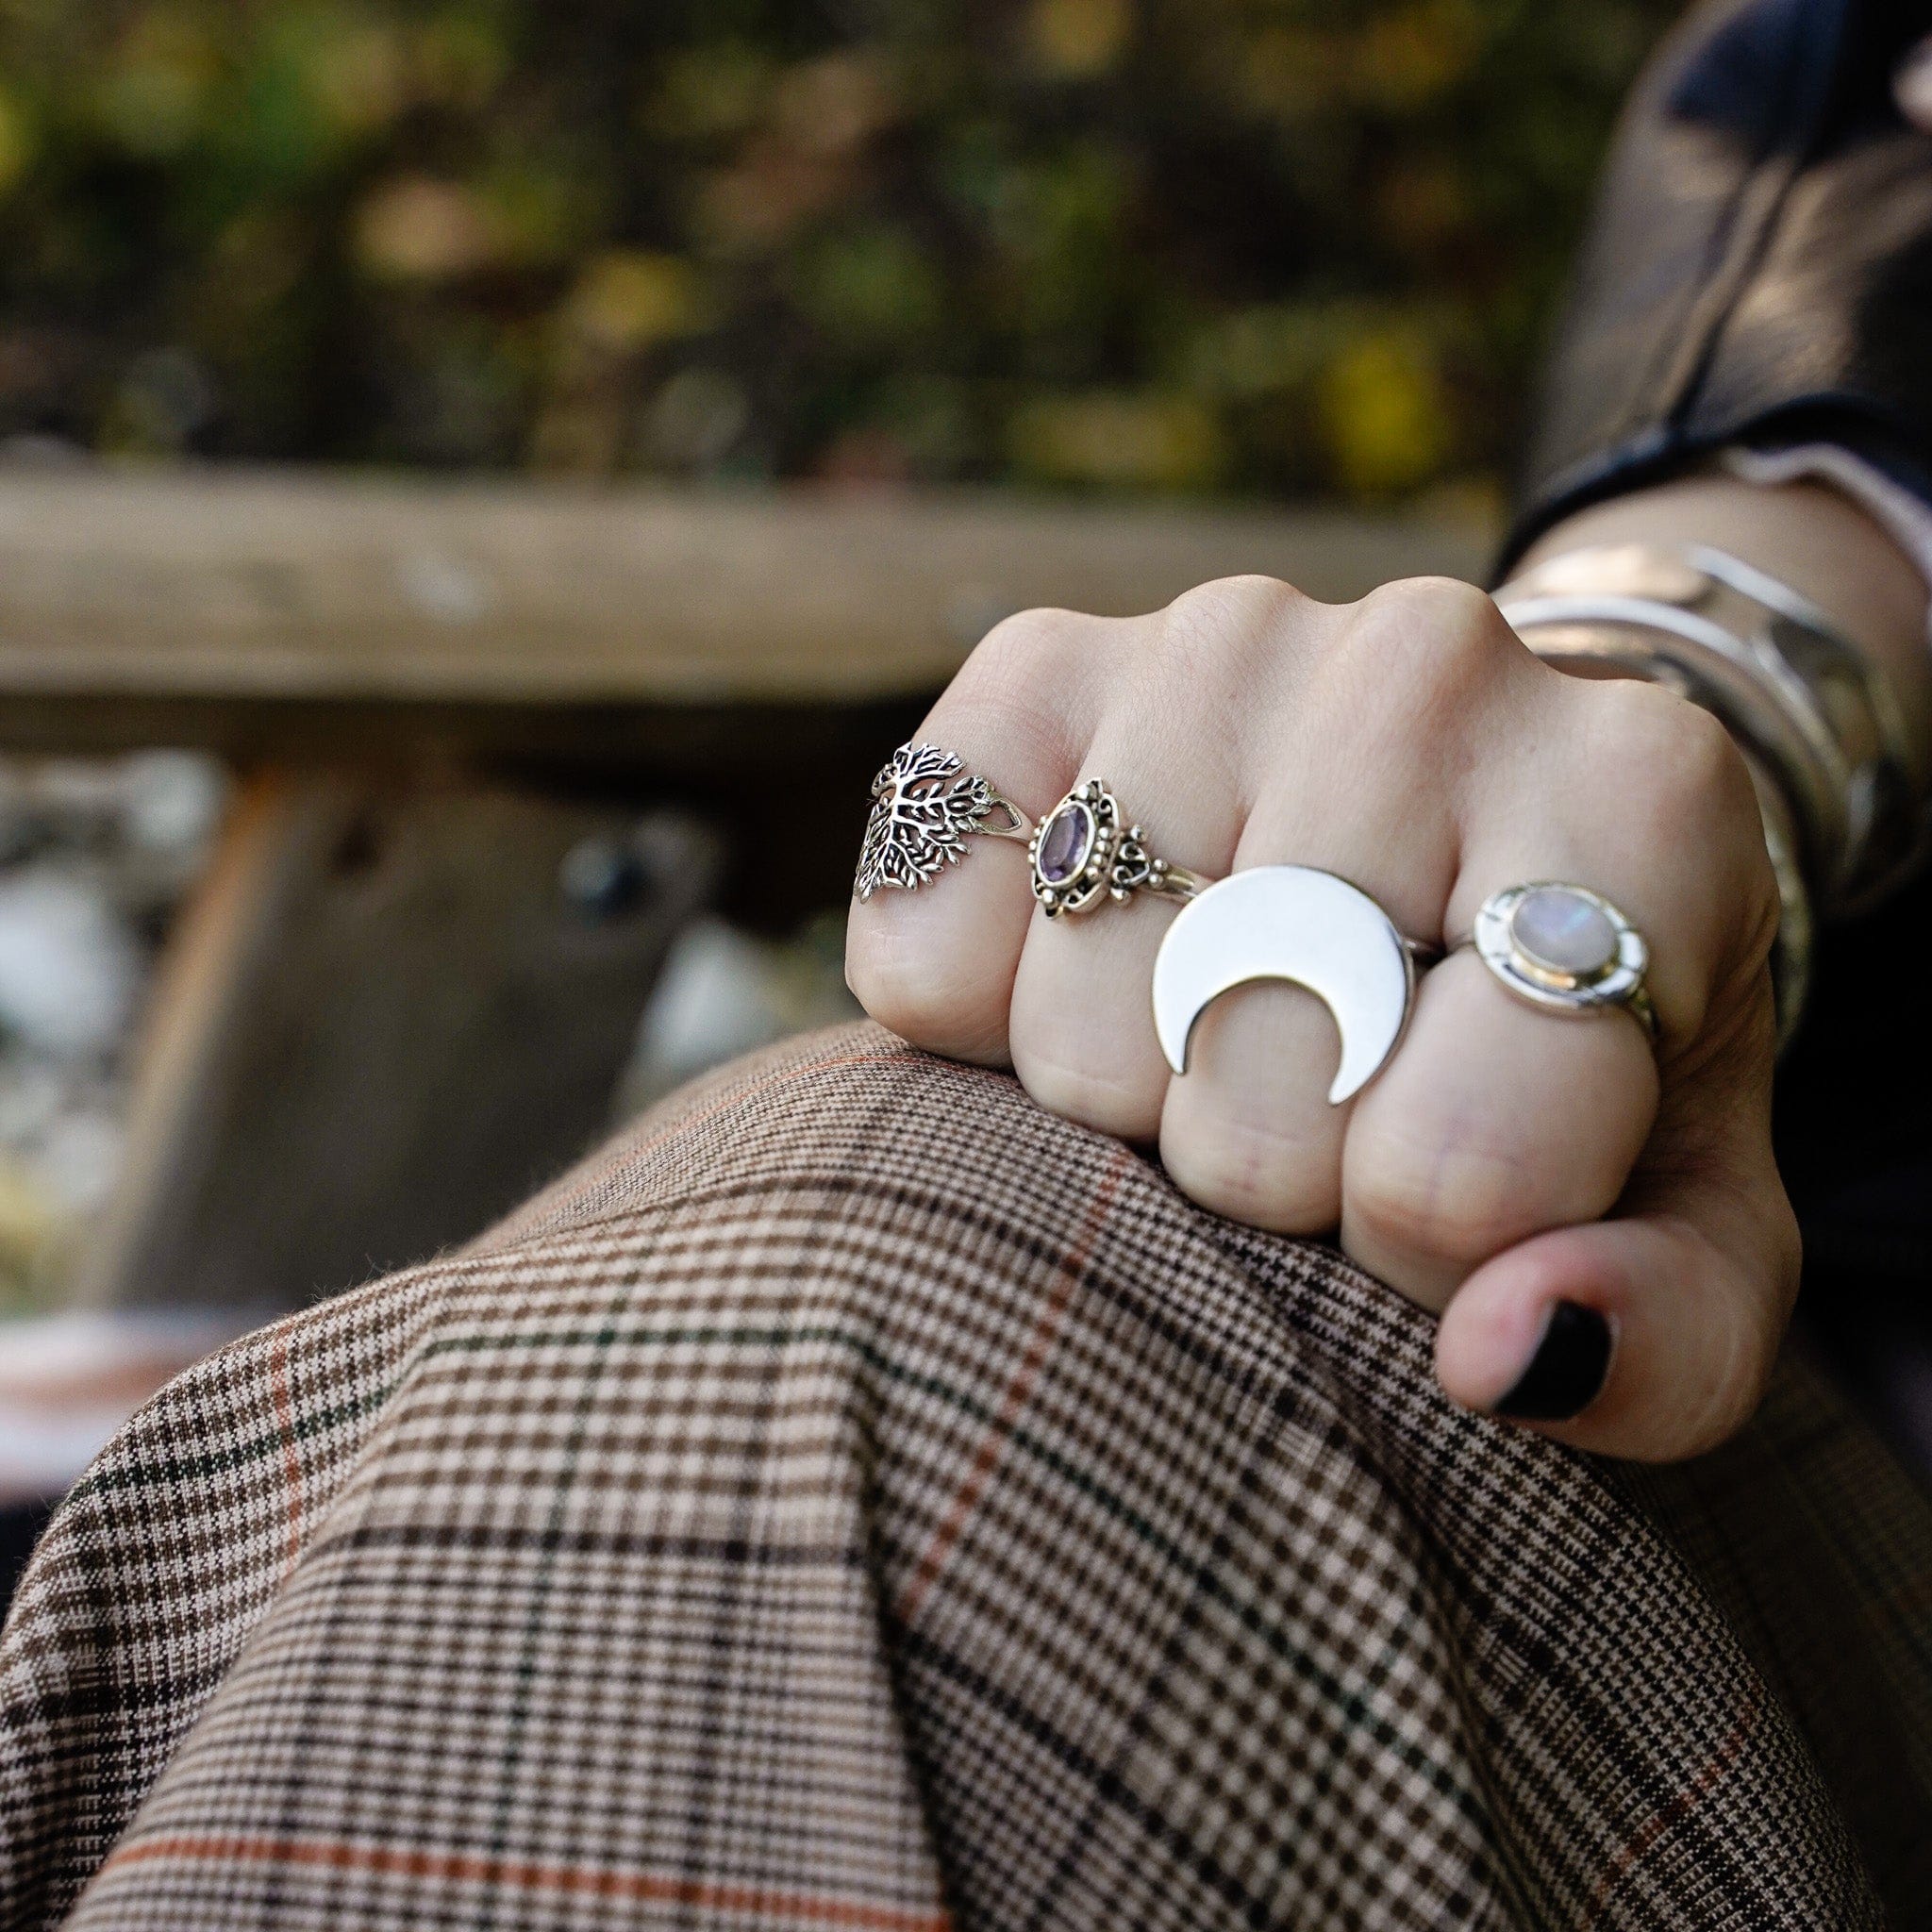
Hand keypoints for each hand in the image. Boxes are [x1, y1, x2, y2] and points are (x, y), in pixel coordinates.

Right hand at [846, 574, 1796, 1460]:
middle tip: (1321, 1107)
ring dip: (1125, 1109)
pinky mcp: (1040, 660)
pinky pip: (923, 928)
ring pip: (1078, 1036)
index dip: (1421, 1255)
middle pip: (1248, 1110)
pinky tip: (1075, 979)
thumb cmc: (1563, 1064)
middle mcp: (1436, 664)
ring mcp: (1220, 643)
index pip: (1454, 1172)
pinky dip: (964, 1019)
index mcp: (1641, 804)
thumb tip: (1509, 1352)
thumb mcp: (1679, 1229)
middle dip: (1268, 1182)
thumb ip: (1663, 1333)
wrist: (1453, 829)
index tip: (1441, 1189)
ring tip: (1211, 1040)